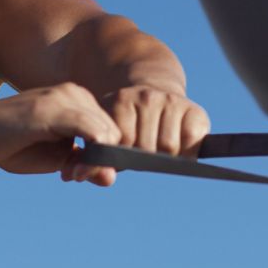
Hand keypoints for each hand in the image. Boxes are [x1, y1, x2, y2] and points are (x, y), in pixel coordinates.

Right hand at [0, 83, 118, 181]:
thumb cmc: (12, 145)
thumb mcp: (55, 160)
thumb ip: (84, 166)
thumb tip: (111, 179)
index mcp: (79, 101)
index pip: (112, 129)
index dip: (105, 158)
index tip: (80, 175)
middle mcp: (76, 93)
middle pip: (114, 131)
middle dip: (100, 162)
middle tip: (73, 177)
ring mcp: (65, 97)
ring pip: (106, 132)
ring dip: (94, 162)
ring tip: (67, 175)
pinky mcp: (53, 108)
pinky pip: (91, 130)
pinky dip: (90, 155)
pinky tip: (71, 169)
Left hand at [61, 85, 211, 185]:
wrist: (156, 90)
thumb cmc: (127, 124)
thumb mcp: (107, 132)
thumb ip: (89, 157)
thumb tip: (72, 176)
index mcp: (120, 100)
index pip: (120, 144)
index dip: (120, 159)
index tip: (120, 161)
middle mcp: (147, 97)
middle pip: (145, 149)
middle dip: (144, 159)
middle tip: (143, 157)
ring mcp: (171, 101)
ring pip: (168, 148)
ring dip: (165, 157)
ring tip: (160, 153)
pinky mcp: (195, 111)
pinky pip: (192, 141)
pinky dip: (188, 152)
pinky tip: (182, 149)